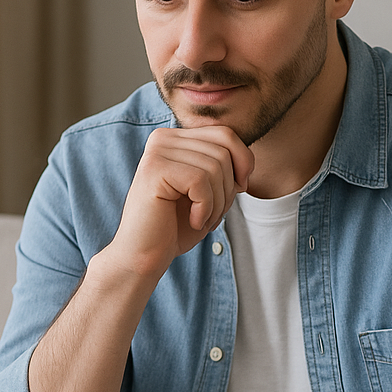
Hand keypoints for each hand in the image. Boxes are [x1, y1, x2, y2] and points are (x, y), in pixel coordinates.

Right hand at [103, 125, 253, 280]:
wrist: (144, 256)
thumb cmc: (176, 227)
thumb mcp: (210, 191)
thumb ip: (225, 168)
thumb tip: (247, 161)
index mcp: (176, 138)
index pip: (225, 135)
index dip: (243, 163)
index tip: (238, 190)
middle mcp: (163, 138)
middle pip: (223, 151)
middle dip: (228, 188)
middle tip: (213, 213)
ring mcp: (157, 152)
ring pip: (215, 167)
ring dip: (217, 202)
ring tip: (201, 219)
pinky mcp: (154, 170)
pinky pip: (200, 181)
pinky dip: (205, 208)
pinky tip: (193, 220)